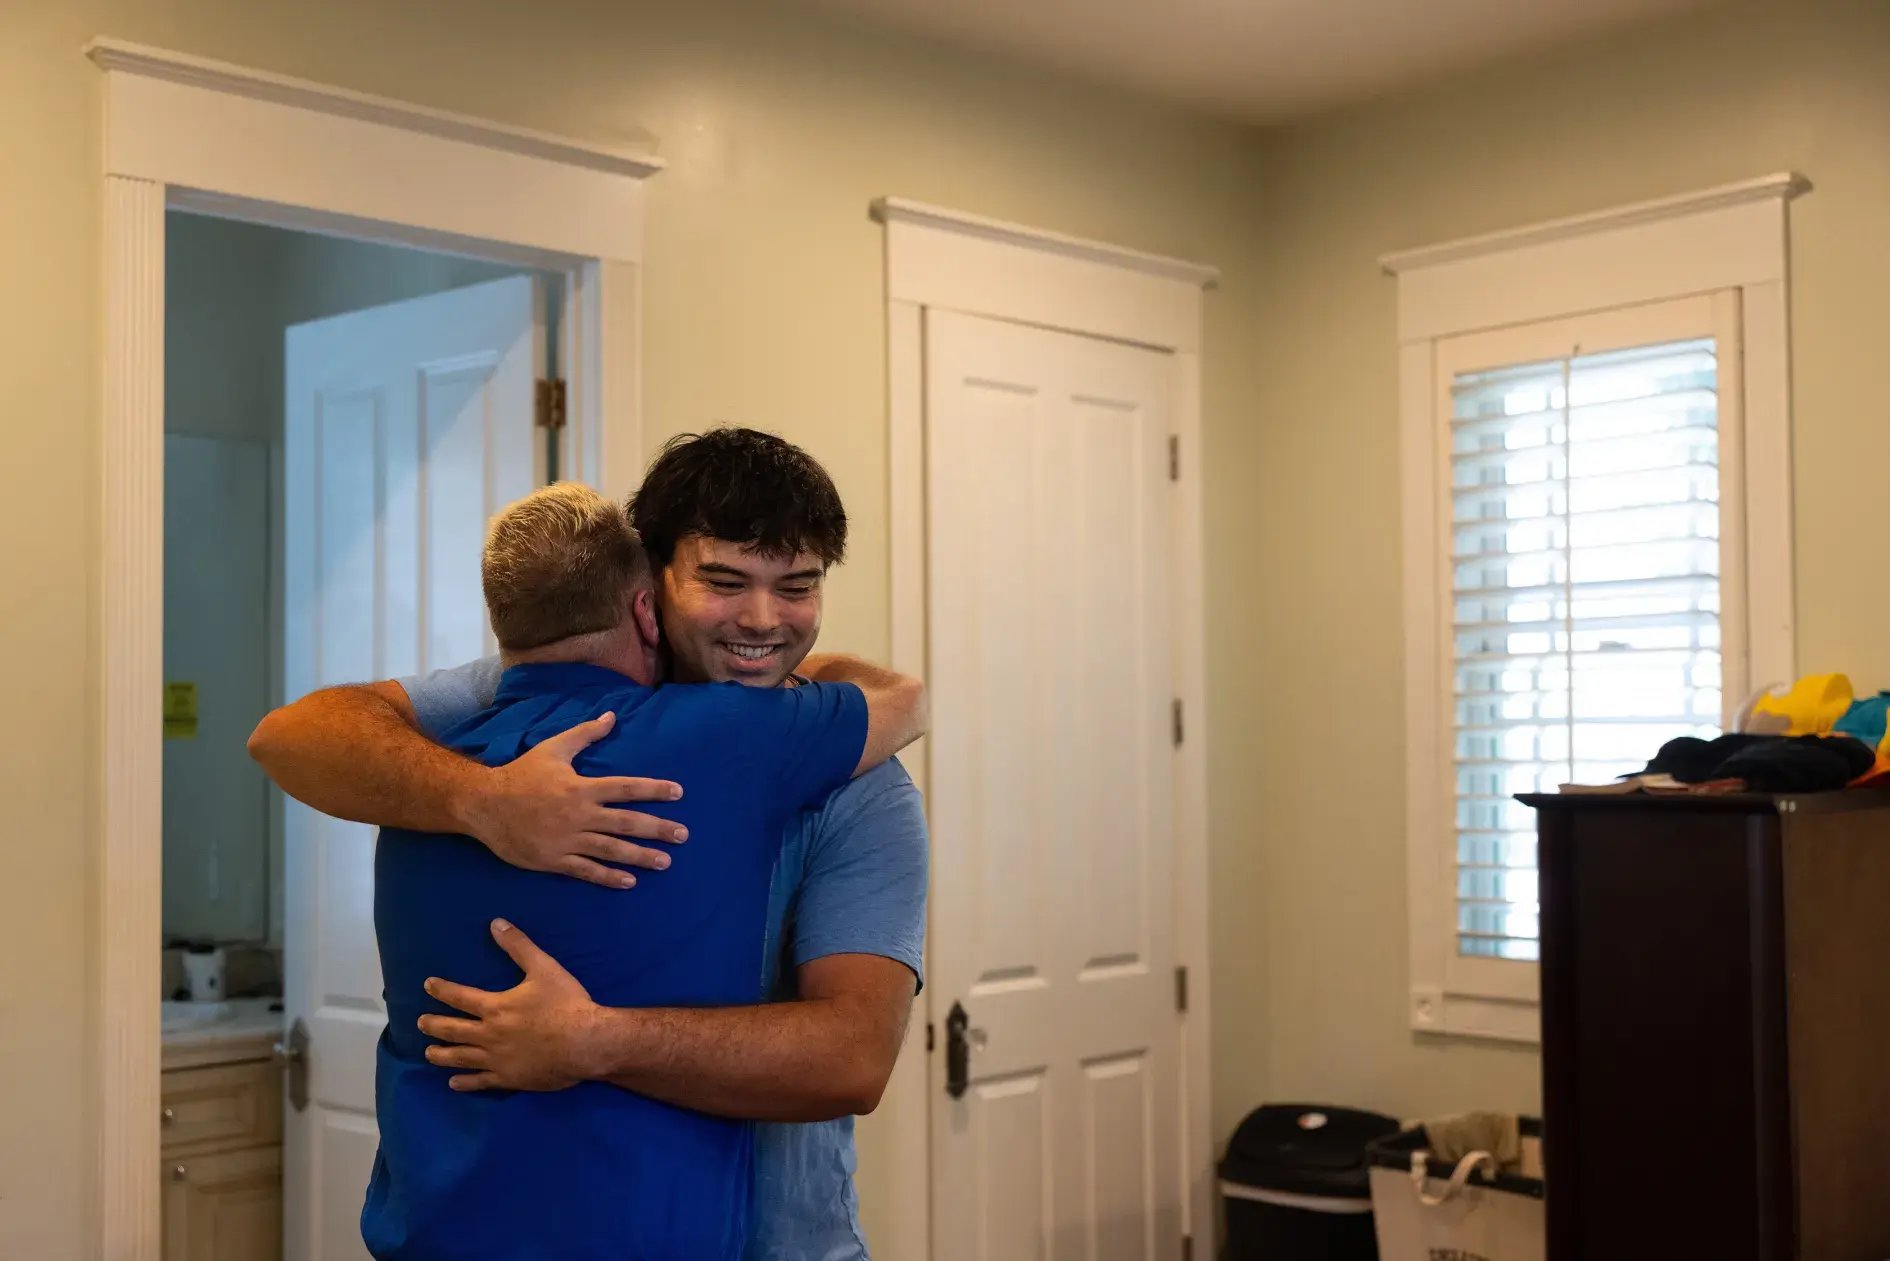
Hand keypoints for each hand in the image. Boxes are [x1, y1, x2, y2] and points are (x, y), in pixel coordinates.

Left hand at [419, 920, 604, 1091]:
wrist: (586, 1042)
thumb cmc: (566, 1004)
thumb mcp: (544, 968)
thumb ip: (519, 946)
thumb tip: (496, 923)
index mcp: (496, 1007)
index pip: (460, 997)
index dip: (442, 990)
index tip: (428, 985)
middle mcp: (489, 1034)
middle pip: (453, 1030)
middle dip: (433, 1024)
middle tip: (420, 1022)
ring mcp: (497, 1060)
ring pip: (460, 1058)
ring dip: (441, 1054)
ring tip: (428, 1052)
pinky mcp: (509, 1078)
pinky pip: (480, 1082)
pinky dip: (464, 1082)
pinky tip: (454, 1083)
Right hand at [457, 712, 686, 887]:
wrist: (483, 805)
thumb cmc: (521, 775)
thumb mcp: (553, 749)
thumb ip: (585, 734)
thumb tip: (611, 717)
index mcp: (581, 788)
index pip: (626, 788)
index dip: (654, 790)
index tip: (678, 793)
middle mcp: (579, 814)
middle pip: (626, 822)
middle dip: (657, 829)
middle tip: (683, 835)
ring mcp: (567, 840)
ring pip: (611, 850)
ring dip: (640, 856)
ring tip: (665, 862)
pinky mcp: (554, 860)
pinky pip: (586, 871)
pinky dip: (608, 877)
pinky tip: (629, 881)